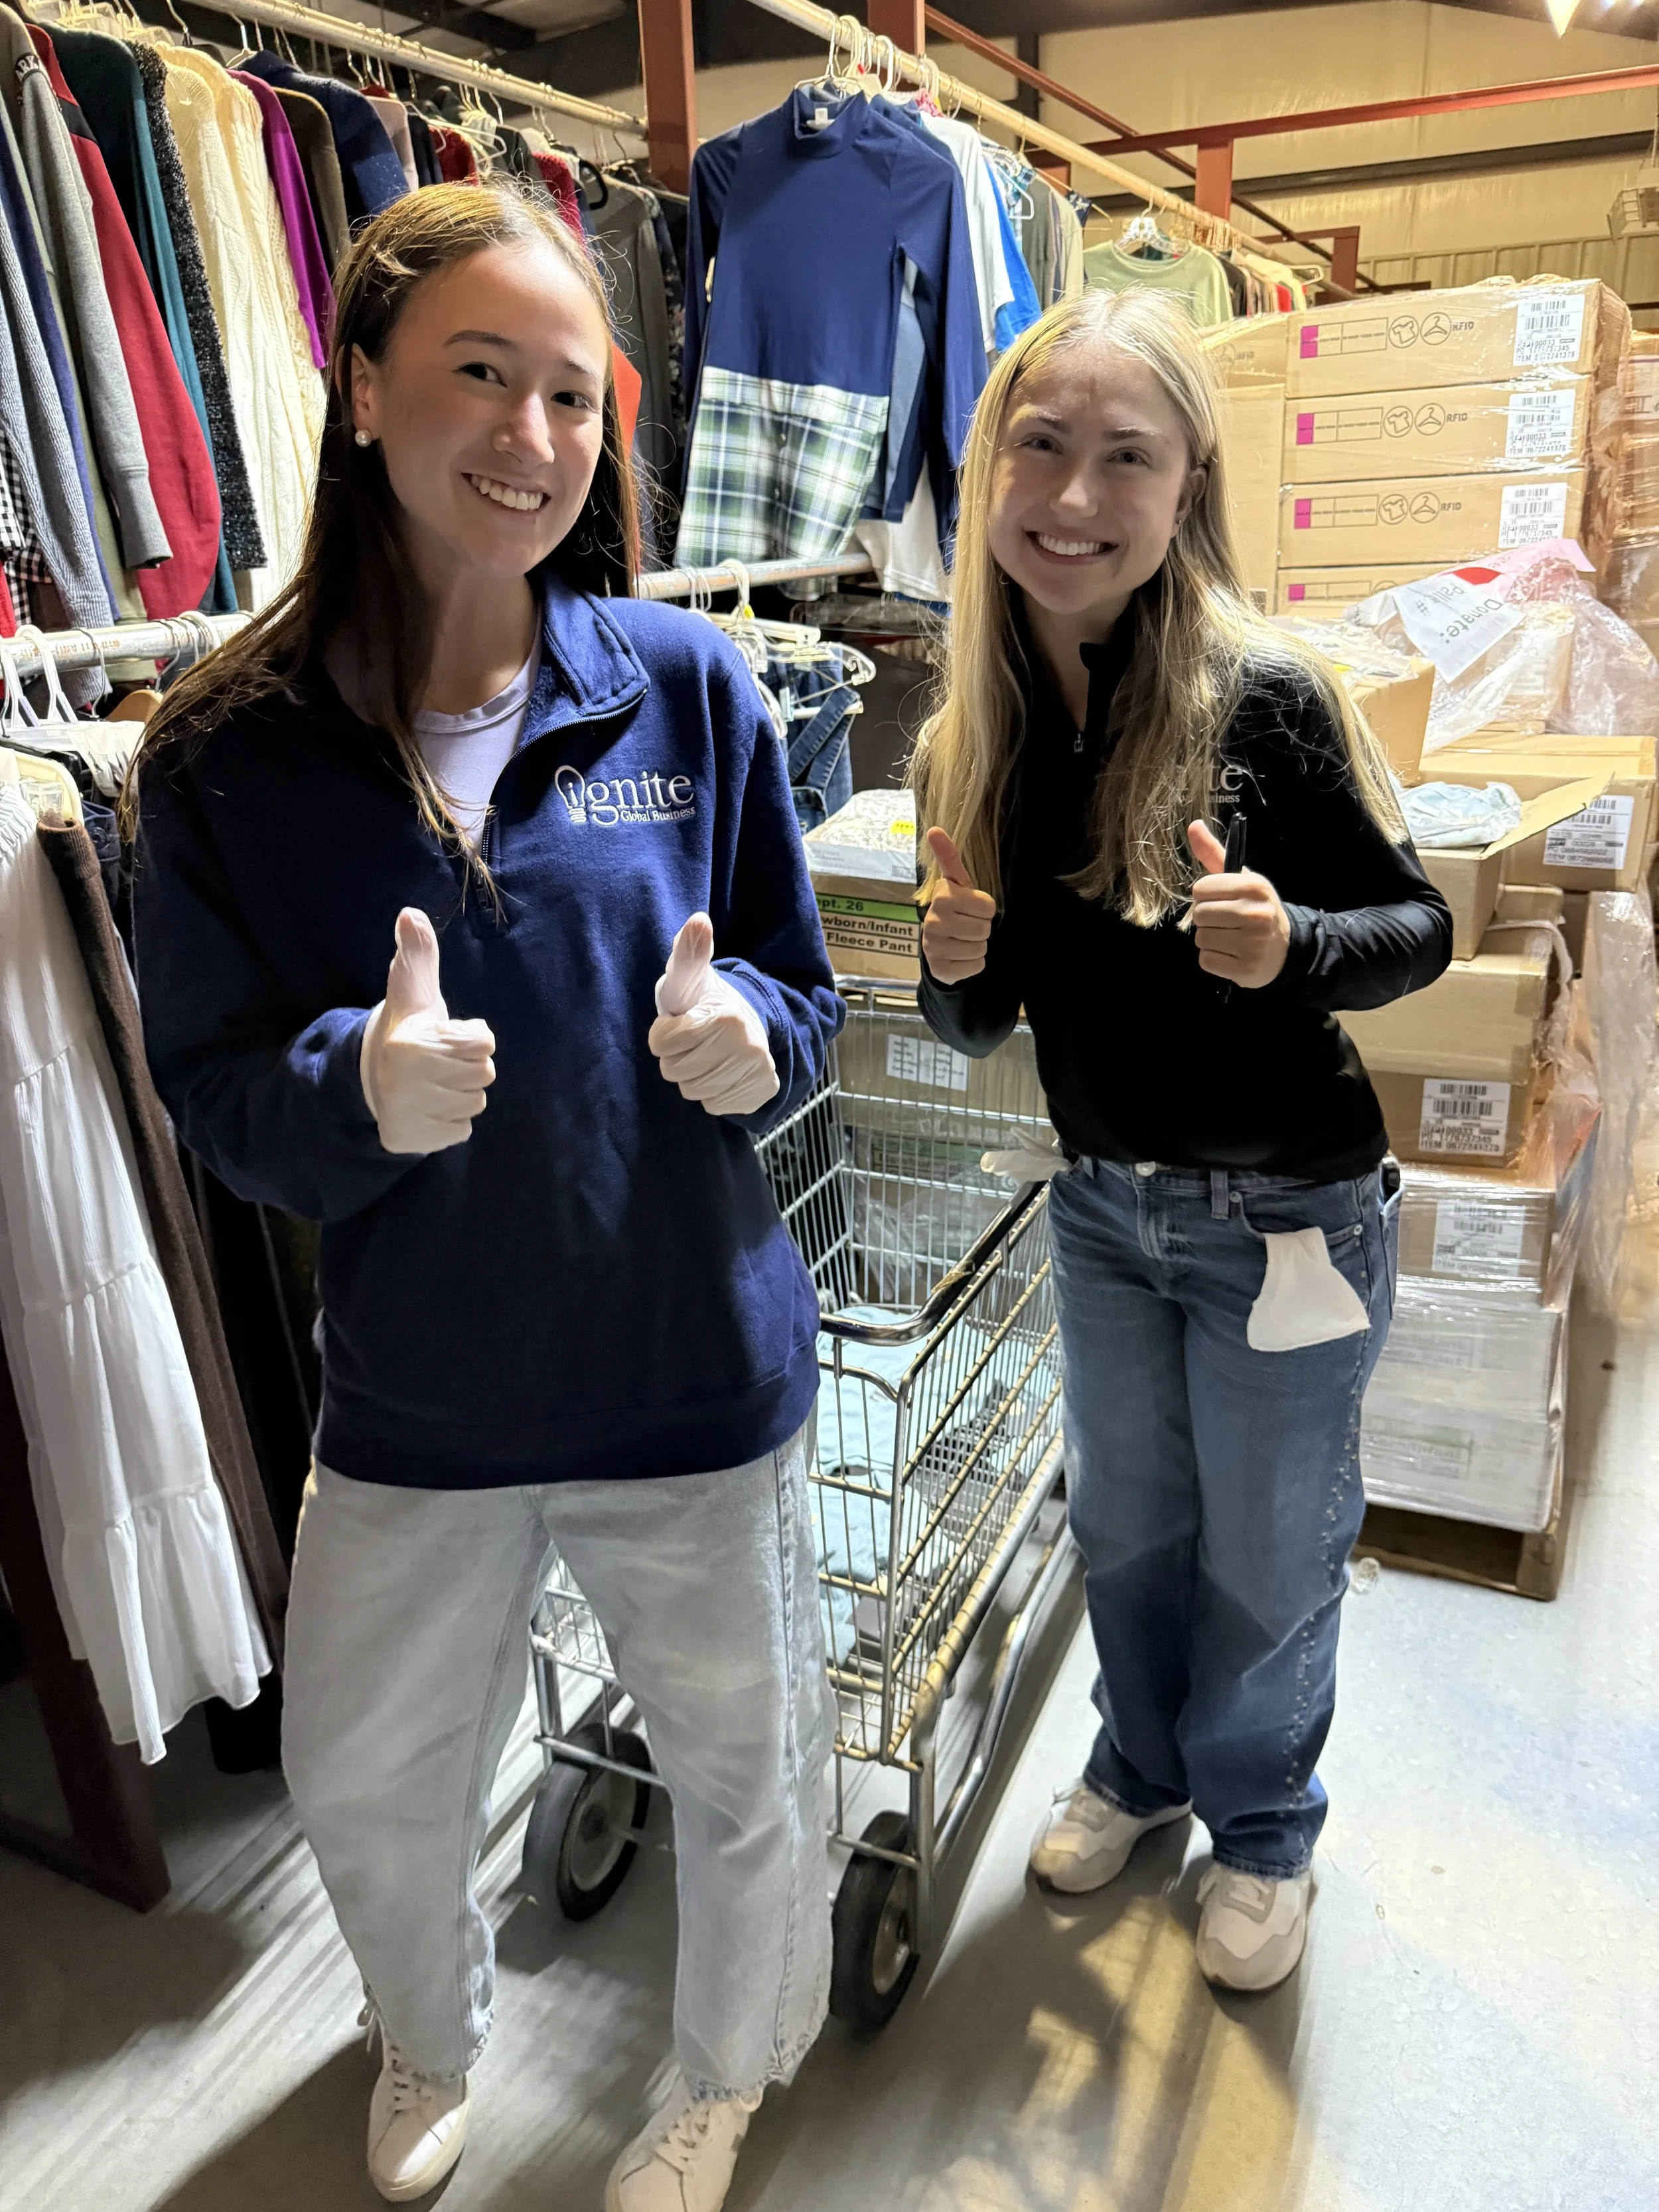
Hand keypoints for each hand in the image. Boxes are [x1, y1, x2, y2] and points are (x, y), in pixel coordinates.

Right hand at [359, 909, 494, 1153]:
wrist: (372, 1078)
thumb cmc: (407, 1029)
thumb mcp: (412, 992)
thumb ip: (419, 954)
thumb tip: (411, 914)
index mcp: (410, 1043)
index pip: (484, 1041)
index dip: (472, 1036)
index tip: (444, 1034)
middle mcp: (406, 1082)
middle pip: (484, 1073)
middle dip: (468, 1065)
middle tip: (439, 1061)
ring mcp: (408, 1115)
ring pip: (475, 1104)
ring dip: (461, 1093)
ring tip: (433, 1083)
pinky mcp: (412, 1141)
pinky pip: (460, 1130)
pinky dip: (450, 1121)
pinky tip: (428, 1107)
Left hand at [649, 913, 779, 1117]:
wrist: (742, 1022)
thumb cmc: (702, 1000)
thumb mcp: (689, 976)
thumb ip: (688, 951)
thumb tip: (698, 920)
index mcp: (725, 1016)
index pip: (661, 1043)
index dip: (662, 1034)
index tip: (678, 1022)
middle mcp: (747, 1046)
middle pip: (675, 1072)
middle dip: (676, 1057)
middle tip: (692, 1040)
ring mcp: (757, 1071)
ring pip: (694, 1092)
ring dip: (692, 1076)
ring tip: (705, 1055)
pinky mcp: (761, 1091)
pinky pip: (715, 1106)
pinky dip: (712, 1093)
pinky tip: (720, 1071)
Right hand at [921, 829, 995, 984]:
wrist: (939, 948)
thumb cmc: (954, 911)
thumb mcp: (956, 884)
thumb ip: (949, 857)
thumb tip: (934, 828)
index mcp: (942, 896)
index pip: (988, 906)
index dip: (984, 909)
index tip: (970, 908)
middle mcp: (933, 920)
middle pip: (984, 928)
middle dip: (981, 929)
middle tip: (967, 926)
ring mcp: (934, 946)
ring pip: (980, 948)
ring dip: (977, 946)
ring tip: (962, 941)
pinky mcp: (940, 968)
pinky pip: (975, 966)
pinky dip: (973, 964)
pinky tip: (959, 957)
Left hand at [1187, 821, 1289, 988]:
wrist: (1285, 949)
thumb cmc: (1255, 909)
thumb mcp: (1241, 879)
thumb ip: (1214, 853)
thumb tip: (1193, 825)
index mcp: (1253, 886)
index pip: (1201, 889)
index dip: (1205, 896)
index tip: (1222, 900)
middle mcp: (1255, 913)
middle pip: (1199, 914)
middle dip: (1207, 919)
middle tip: (1227, 922)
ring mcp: (1252, 943)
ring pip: (1201, 938)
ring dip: (1210, 939)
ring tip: (1230, 937)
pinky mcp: (1246, 968)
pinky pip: (1207, 960)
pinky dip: (1214, 959)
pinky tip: (1232, 954)